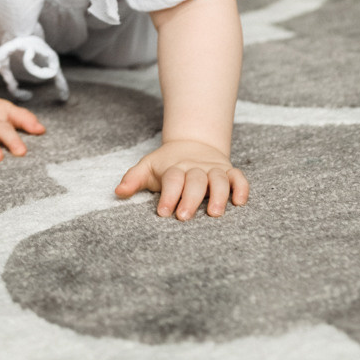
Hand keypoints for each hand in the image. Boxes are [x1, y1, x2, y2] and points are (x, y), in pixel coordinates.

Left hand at [115, 139, 248, 219]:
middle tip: (184, 217)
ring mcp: (214, 170)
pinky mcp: (228, 172)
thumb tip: (118, 192)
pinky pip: (239, 178)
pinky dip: (241, 188)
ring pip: (220, 179)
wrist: (193, 142)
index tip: (162, 212)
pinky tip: (239, 202)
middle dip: (191, 198)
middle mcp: (196, 168)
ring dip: (219, 195)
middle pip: (196, 181)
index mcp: (175, 168)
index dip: (168, 195)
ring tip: (214, 213)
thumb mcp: (148, 167)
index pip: (172, 179)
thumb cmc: (167, 164)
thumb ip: (133, 179)